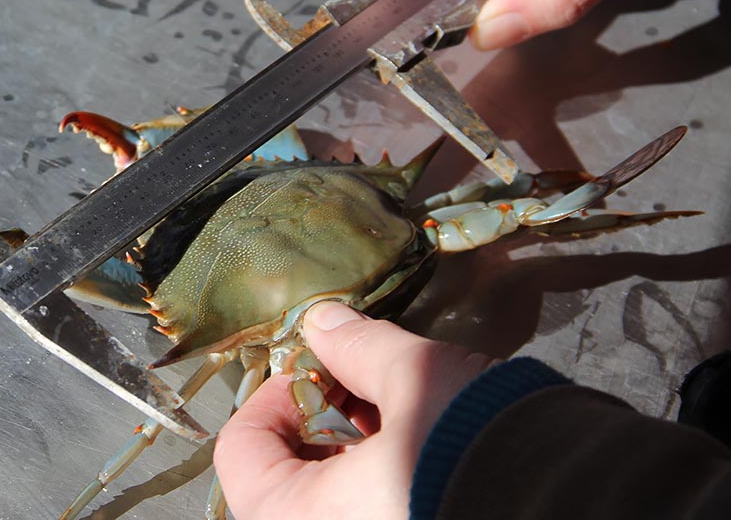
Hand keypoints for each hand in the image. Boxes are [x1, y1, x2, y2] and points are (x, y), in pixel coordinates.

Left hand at [214, 301, 495, 519]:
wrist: (579, 502)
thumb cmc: (474, 447)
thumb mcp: (414, 379)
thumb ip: (357, 347)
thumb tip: (321, 319)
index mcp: (298, 518)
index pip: (240, 454)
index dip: (271, 398)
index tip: (316, 369)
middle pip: (281, 480)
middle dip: (317, 423)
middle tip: (360, 386)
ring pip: (326, 501)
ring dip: (349, 452)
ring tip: (397, 411)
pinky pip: (367, 511)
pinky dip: (379, 480)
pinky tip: (420, 447)